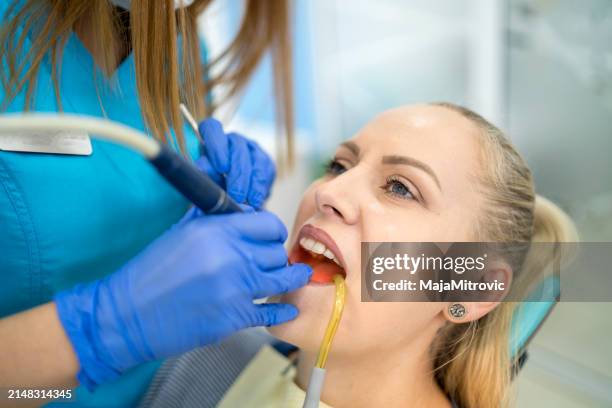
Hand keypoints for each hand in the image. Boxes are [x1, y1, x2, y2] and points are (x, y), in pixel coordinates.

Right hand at [53, 211, 310, 388]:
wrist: (128, 316)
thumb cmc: (149, 273)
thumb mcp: (180, 232)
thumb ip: (213, 220)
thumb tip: (239, 210)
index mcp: (217, 231)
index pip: (268, 223)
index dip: (271, 230)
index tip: (269, 237)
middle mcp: (231, 256)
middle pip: (277, 251)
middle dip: (277, 255)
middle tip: (272, 260)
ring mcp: (236, 288)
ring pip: (283, 279)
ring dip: (290, 278)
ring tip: (297, 276)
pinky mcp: (234, 317)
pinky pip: (272, 312)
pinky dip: (282, 311)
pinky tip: (288, 309)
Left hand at [196, 118, 274, 208]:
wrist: (230, 196)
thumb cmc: (211, 184)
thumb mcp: (204, 178)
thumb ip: (204, 172)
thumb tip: (204, 169)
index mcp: (212, 136)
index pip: (212, 129)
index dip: (217, 146)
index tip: (221, 167)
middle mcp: (233, 139)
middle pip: (238, 148)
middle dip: (238, 174)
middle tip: (235, 194)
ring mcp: (251, 148)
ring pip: (255, 160)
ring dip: (251, 183)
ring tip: (247, 202)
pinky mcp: (265, 161)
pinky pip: (267, 171)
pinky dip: (261, 188)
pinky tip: (256, 201)